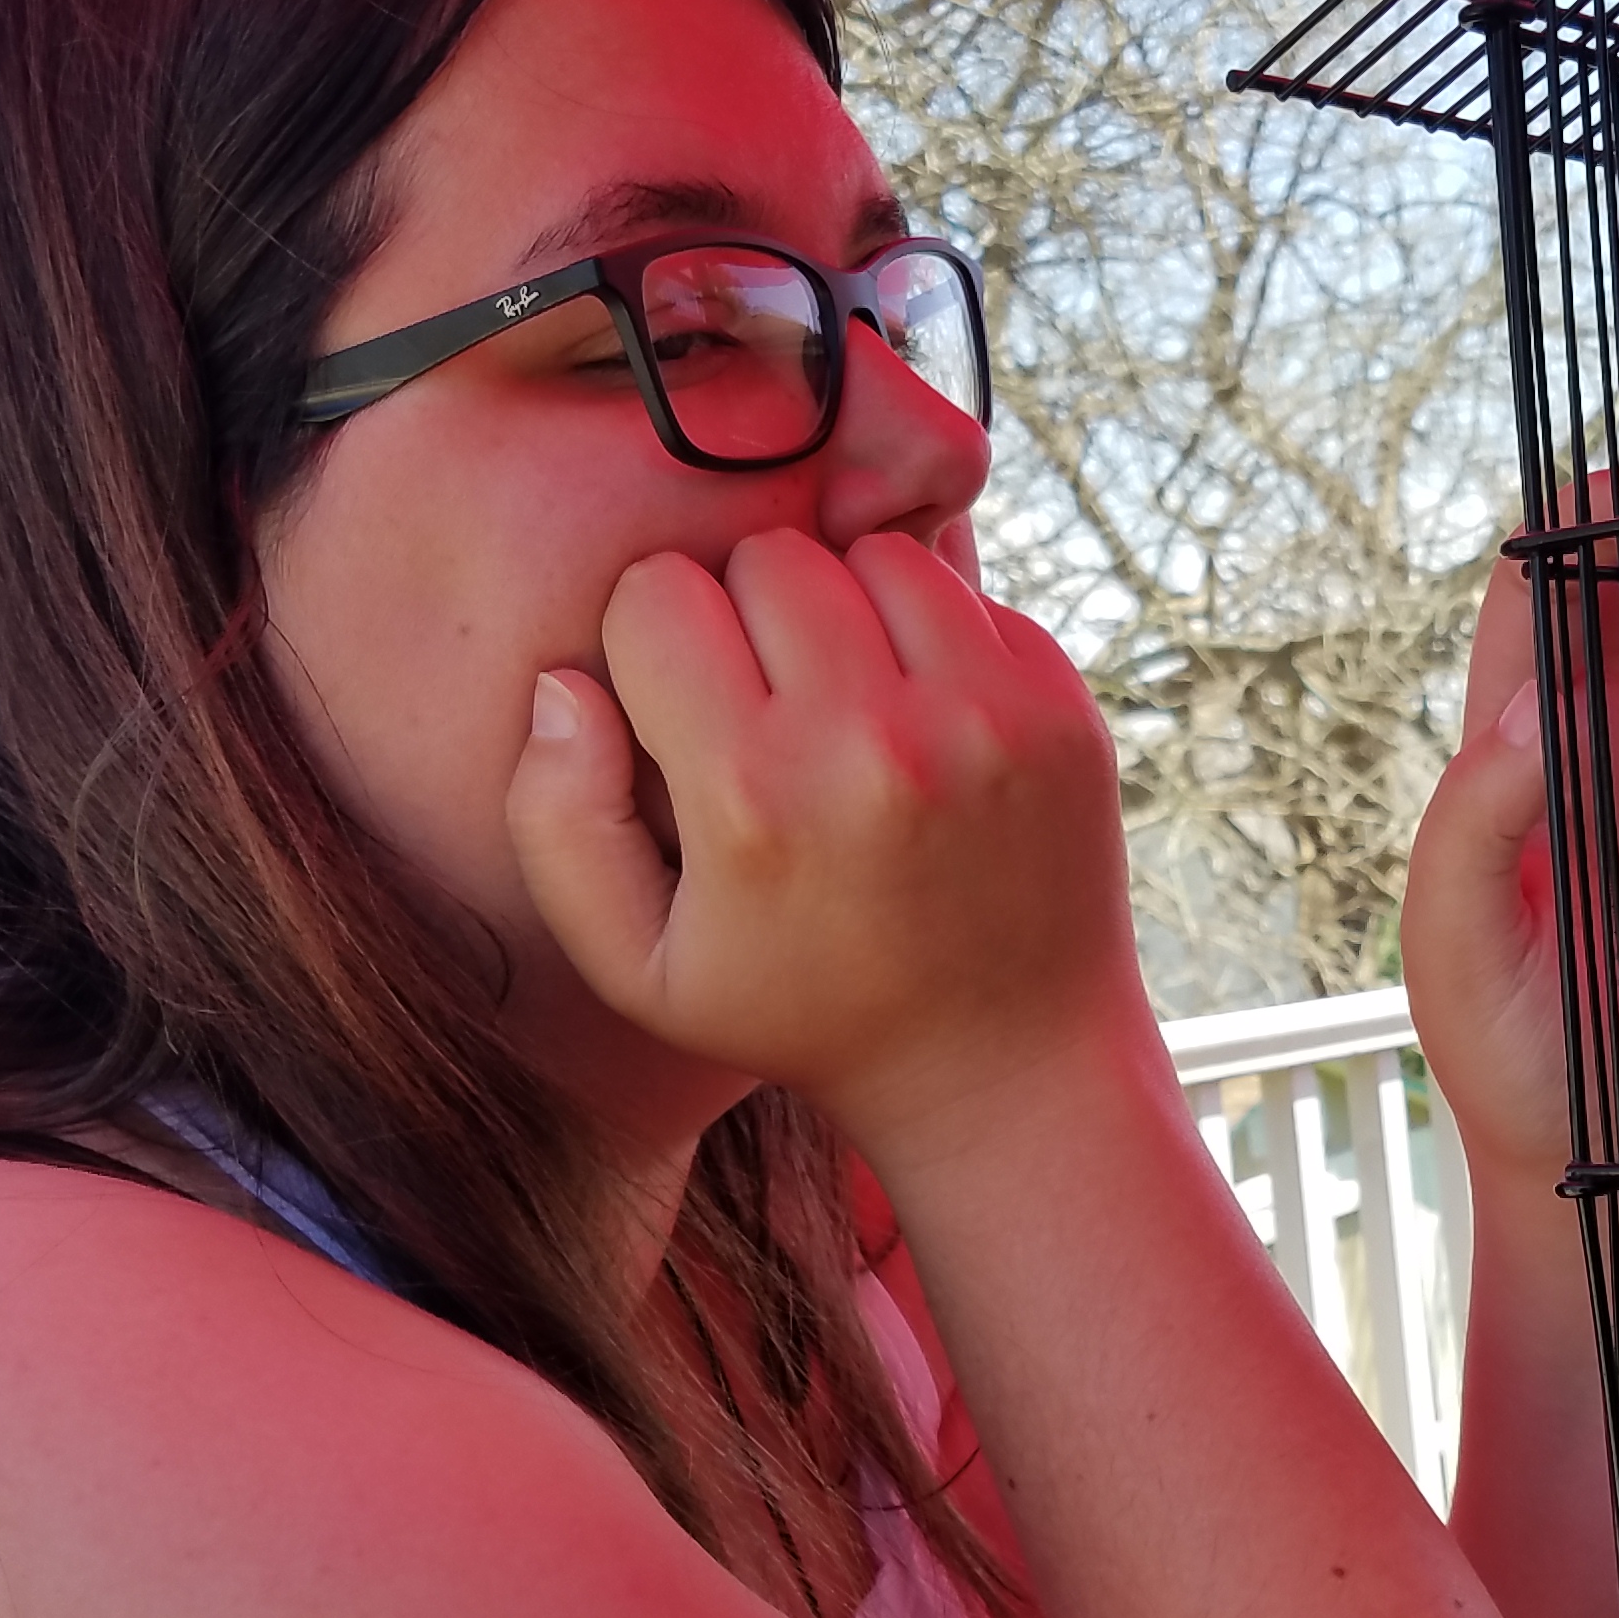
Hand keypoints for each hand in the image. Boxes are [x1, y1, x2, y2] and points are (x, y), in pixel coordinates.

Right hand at [507, 529, 1142, 1150]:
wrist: (1002, 1064)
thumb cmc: (801, 1011)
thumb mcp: (637, 965)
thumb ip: (557, 822)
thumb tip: (562, 681)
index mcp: (750, 798)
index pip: (657, 594)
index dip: (652, 641)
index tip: (681, 706)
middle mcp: (872, 743)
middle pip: (766, 555)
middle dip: (746, 611)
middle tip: (764, 699)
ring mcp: (984, 718)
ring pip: (873, 553)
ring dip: (846, 606)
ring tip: (845, 697)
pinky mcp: (1061, 709)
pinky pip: (968, 594)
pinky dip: (935, 636)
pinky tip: (926, 721)